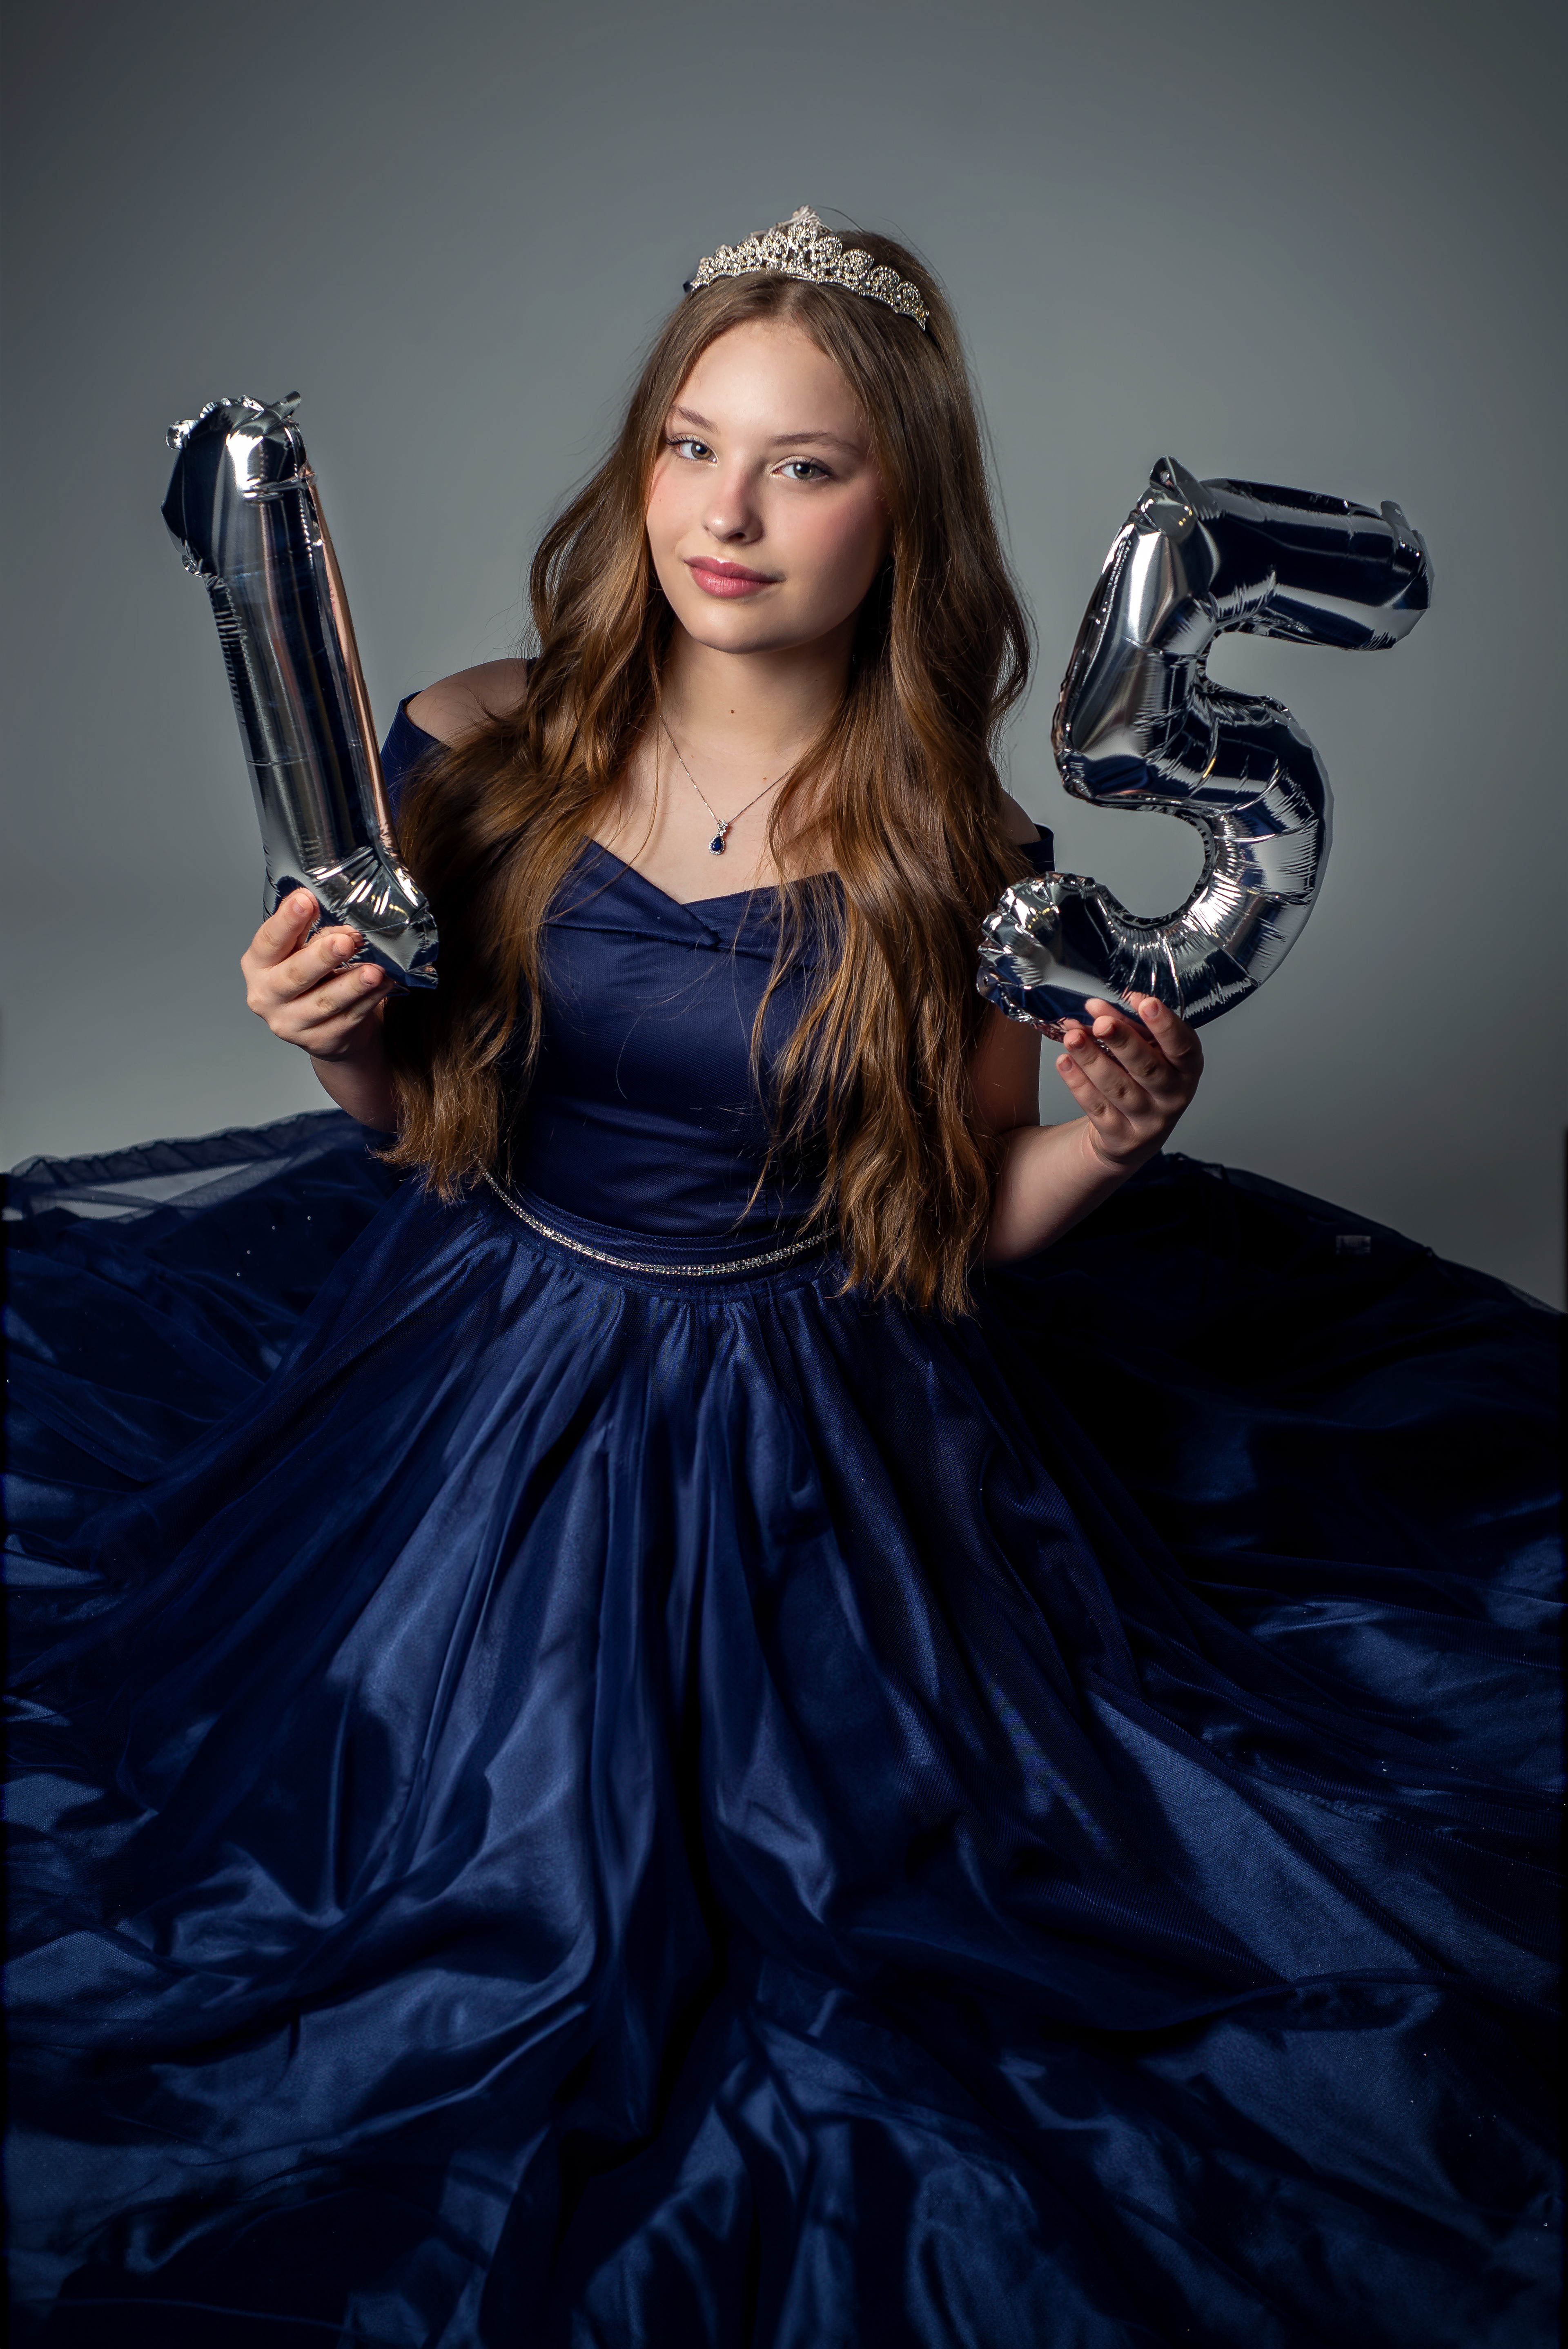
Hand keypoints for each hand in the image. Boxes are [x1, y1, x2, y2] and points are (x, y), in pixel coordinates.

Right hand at [241, 890, 393, 1064]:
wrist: (324, 1026)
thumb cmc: (312, 978)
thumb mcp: (304, 949)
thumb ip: (315, 933)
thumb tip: (345, 927)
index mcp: (258, 965)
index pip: (269, 941)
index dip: (287, 921)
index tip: (305, 900)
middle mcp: (266, 996)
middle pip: (295, 975)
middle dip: (322, 957)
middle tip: (346, 941)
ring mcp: (290, 1023)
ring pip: (325, 1001)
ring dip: (353, 984)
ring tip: (375, 970)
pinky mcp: (318, 1041)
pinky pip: (348, 1018)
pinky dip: (368, 1001)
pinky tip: (383, 986)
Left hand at [1054, 996, 1202, 1169]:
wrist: (1133, 1137)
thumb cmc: (1143, 1081)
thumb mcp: (1147, 1051)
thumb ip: (1130, 1026)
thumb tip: (1100, 1007)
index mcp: (1186, 1069)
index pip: (1183, 1047)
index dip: (1166, 1026)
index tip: (1147, 1004)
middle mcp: (1172, 1096)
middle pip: (1148, 1068)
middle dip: (1123, 1041)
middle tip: (1101, 1023)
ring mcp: (1147, 1119)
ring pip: (1118, 1088)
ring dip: (1092, 1059)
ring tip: (1073, 1037)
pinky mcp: (1120, 1135)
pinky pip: (1097, 1107)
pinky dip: (1078, 1082)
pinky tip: (1065, 1061)